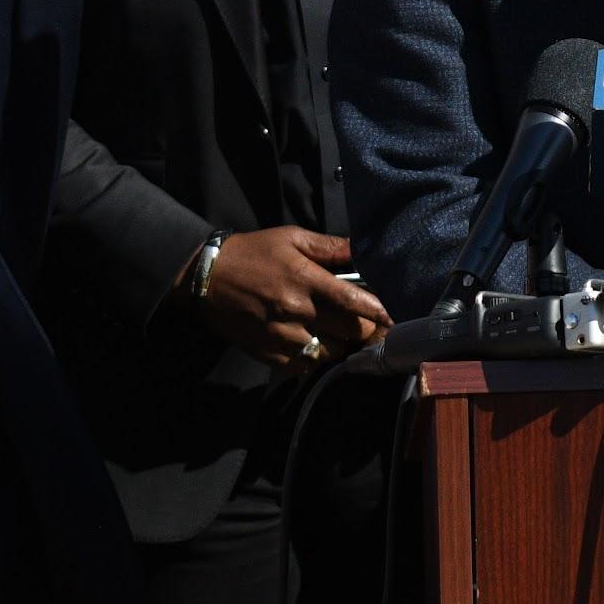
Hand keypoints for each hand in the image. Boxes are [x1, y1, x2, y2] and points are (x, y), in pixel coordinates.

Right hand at [186, 227, 389, 367]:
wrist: (207, 277)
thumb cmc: (254, 252)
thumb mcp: (292, 238)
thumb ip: (331, 247)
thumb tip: (364, 249)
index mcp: (305, 280)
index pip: (353, 302)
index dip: (379, 312)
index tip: (396, 317)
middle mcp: (296, 311)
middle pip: (349, 332)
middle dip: (369, 332)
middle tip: (382, 331)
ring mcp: (281, 336)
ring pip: (330, 352)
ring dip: (344, 346)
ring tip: (349, 337)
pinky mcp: (268, 354)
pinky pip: (305, 365)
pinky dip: (317, 358)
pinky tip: (320, 345)